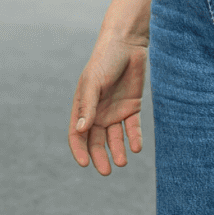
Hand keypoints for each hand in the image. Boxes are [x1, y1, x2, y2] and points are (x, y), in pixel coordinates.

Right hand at [68, 33, 147, 174]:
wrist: (127, 43)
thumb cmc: (104, 60)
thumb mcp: (93, 82)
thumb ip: (88, 106)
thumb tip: (80, 130)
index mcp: (83, 106)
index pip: (77, 134)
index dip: (79, 150)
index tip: (86, 164)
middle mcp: (98, 111)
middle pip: (96, 140)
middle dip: (100, 156)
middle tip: (107, 171)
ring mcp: (115, 110)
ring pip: (115, 138)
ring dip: (118, 151)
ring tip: (123, 162)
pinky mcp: (132, 107)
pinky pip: (132, 128)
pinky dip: (134, 138)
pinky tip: (136, 148)